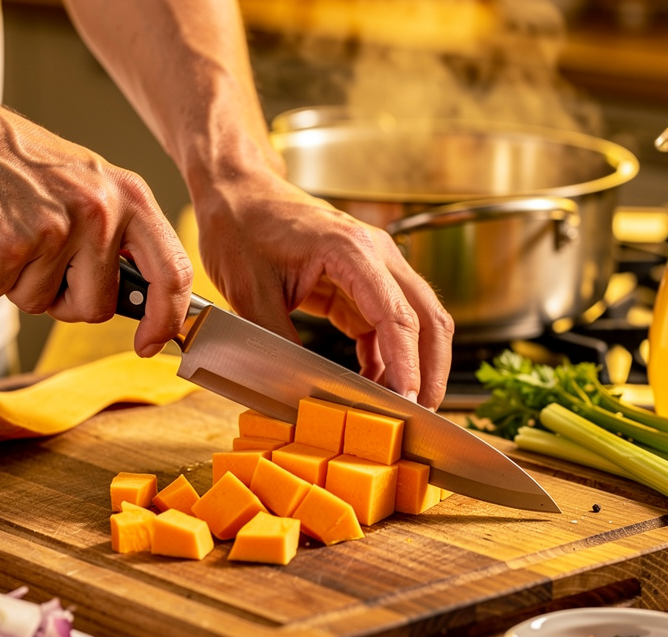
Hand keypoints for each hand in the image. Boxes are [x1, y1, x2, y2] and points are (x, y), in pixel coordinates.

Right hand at [0, 105, 192, 358]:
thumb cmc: (21, 164)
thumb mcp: (92, 186)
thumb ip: (121, 237)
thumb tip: (146, 299)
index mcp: (131, 197)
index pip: (171, 273)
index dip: (165, 320)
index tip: (149, 344)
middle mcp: (101, 212)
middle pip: (97, 306)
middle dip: (66, 301)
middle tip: (42, 261)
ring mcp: (56, 228)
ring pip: (43, 304)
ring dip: (21, 283)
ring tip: (12, 234)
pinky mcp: (11, 243)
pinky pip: (1, 292)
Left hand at [192, 168, 454, 409]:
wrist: (237, 192)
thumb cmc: (241, 227)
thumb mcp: (249, 292)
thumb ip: (277, 342)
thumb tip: (299, 389)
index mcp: (350, 249)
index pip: (396, 315)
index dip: (407, 363)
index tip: (408, 401)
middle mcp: (375, 253)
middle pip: (427, 317)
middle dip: (430, 369)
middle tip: (421, 413)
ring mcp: (374, 266)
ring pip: (416, 321)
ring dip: (414, 364)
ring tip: (399, 407)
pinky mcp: (362, 280)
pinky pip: (387, 323)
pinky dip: (387, 356)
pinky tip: (372, 383)